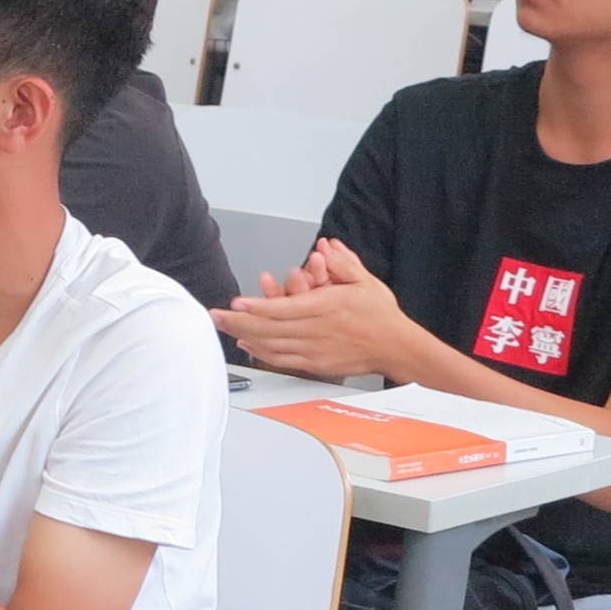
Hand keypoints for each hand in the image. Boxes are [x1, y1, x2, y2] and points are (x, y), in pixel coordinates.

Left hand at [216, 236, 425, 380]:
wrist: (396, 347)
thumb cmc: (380, 314)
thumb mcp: (364, 281)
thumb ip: (342, 262)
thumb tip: (326, 245)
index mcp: (326, 307)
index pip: (284, 309)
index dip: (257, 307)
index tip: (235, 303)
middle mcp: (317, 331)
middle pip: (270, 329)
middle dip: (238, 323)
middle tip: (214, 316)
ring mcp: (314, 350)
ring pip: (272, 345)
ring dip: (244, 336)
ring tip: (222, 327)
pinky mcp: (315, 364)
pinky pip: (282, 359)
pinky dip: (261, 352)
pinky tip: (246, 343)